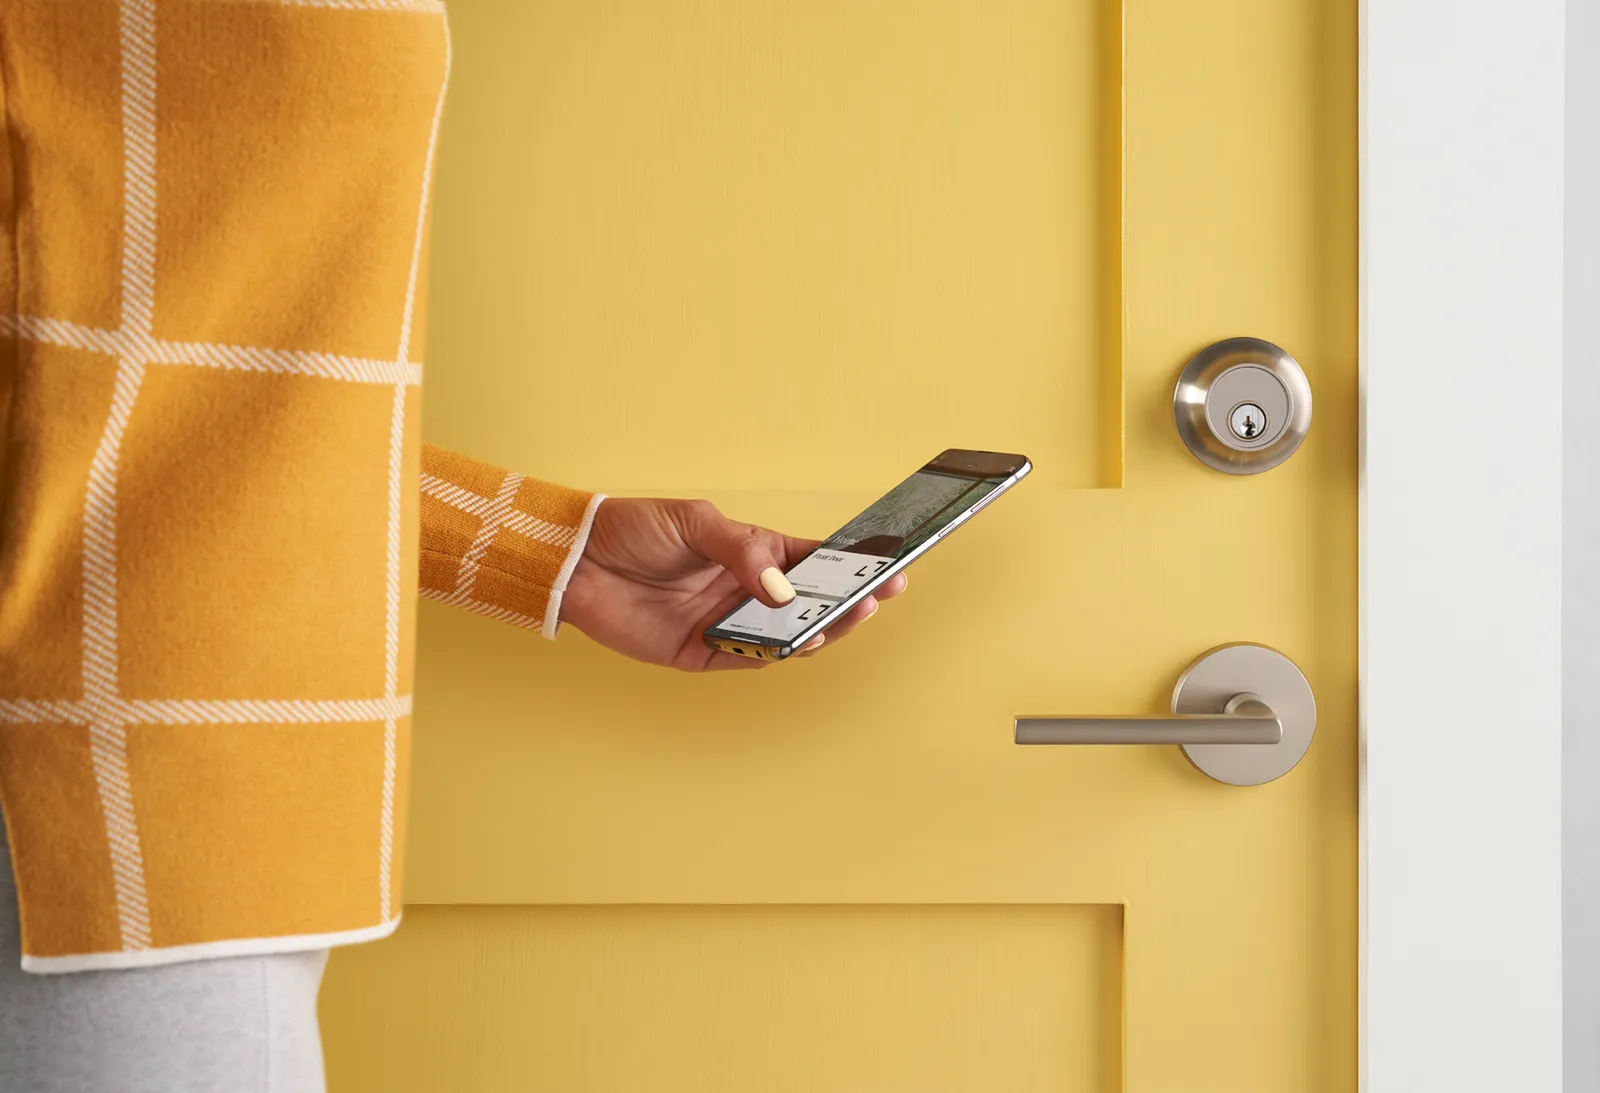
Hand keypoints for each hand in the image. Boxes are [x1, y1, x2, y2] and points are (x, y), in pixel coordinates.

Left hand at [560, 498, 906, 670]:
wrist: (577, 562)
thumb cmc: (635, 530)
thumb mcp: (695, 522)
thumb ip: (742, 551)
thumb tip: (782, 587)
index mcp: (752, 553)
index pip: (813, 563)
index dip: (851, 569)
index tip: (887, 569)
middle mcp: (745, 591)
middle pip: (808, 605)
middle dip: (844, 604)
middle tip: (872, 600)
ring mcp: (726, 623)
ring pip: (785, 637)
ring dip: (814, 631)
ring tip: (836, 621)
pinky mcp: (700, 652)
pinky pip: (746, 659)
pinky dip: (770, 655)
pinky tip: (790, 644)